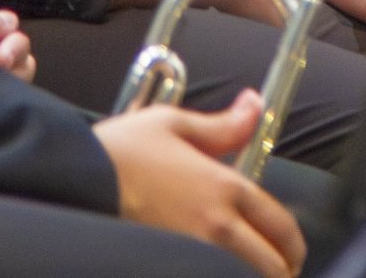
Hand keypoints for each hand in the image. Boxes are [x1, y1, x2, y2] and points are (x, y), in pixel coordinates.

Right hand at [96, 92, 305, 277]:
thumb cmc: (118, 152)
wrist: (73, 180)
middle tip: (276, 272)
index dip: (293, 245)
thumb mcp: (171, 124)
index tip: (290, 252)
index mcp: (223, 187)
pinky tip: (215, 276)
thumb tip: (256, 105)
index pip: (281, 225)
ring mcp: (195, 252)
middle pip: (274, 267)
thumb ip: (223, 125)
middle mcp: (217, 226)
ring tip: (247, 276)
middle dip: (282, 272)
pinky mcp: (170, 265)